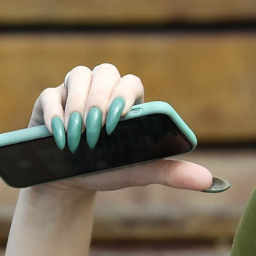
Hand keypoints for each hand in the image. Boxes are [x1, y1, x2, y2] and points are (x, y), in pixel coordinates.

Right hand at [27, 65, 221, 195]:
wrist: (68, 183)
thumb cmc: (106, 170)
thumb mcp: (137, 172)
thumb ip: (170, 172)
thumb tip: (208, 182)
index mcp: (126, 99)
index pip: (130, 83)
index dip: (124, 95)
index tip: (119, 121)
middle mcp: (100, 88)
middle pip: (104, 73)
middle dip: (100, 99)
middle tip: (96, 130)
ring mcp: (73, 92)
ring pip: (78, 77)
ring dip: (78, 105)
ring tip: (78, 136)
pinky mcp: (48, 101)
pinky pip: (51, 95)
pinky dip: (55, 114)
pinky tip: (59, 135)